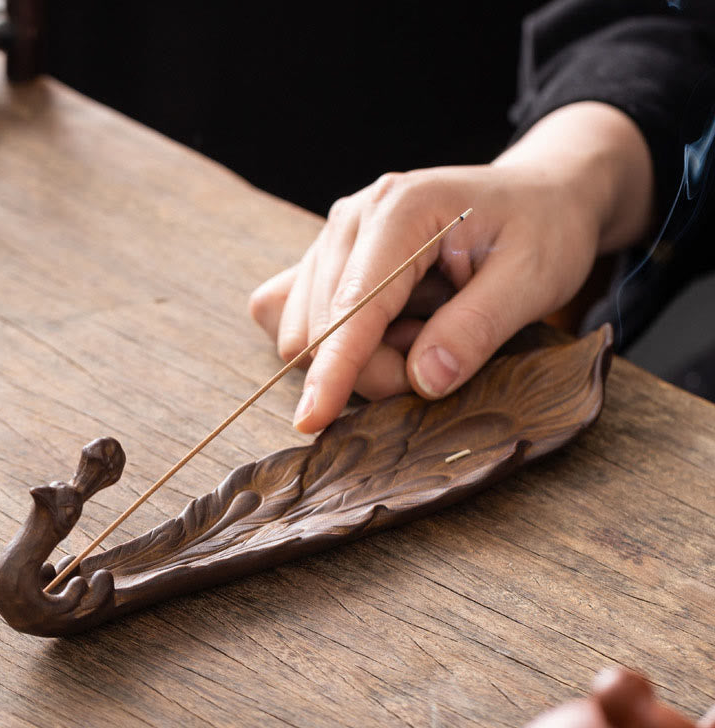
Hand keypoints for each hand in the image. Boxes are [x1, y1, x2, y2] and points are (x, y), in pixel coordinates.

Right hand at [250, 102, 652, 432]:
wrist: (536, 199)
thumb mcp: (532, 279)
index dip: (334, 367)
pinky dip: (334, 345)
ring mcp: (335, 236)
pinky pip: (296, 315)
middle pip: (325, 326)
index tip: (312, 420)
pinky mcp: (330, 257)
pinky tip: (379, 331)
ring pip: (308, 330)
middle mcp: (354, 217)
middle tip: (443, 360)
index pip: (354, 304)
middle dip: (377, 369)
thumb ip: (477, 328)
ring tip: (423, 333)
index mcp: (402, 211)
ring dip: (362, 359)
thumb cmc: (541, 232)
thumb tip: (423, 380)